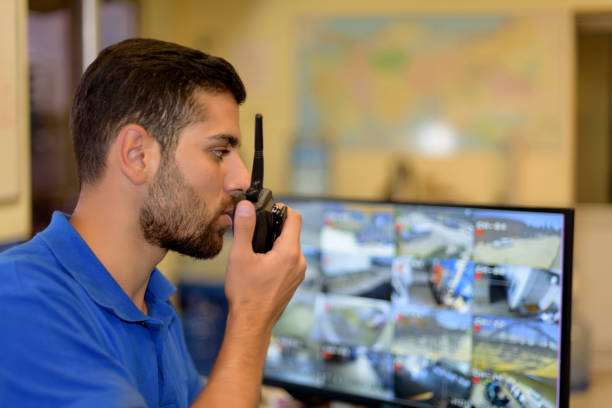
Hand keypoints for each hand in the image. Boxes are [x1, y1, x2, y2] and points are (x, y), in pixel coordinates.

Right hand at [224, 200, 305, 332]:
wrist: (251, 323)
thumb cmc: (245, 293)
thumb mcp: (240, 256)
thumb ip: (244, 228)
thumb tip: (246, 206)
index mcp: (289, 252)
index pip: (295, 217)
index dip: (281, 208)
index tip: (266, 209)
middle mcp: (299, 261)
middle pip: (292, 232)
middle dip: (274, 226)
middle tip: (254, 229)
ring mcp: (299, 273)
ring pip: (290, 246)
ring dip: (275, 242)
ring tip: (255, 248)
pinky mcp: (294, 281)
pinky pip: (289, 260)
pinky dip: (278, 255)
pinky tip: (260, 263)